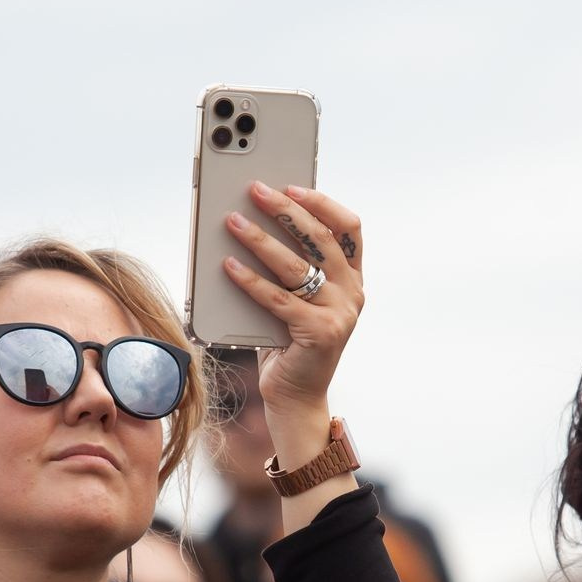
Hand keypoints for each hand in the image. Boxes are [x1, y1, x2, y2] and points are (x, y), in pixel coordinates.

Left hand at [220, 183, 365, 420]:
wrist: (295, 397)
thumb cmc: (288, 342)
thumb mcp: (296, 298)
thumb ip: (291, 267)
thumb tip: (253, 220)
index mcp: (352, 278)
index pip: (349, 227)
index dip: (322, 202)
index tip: (292, 185)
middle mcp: (353, 293)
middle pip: (321, 238)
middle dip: (286, 210)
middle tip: (255, 190)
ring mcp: (340, 314)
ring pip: (297, 266)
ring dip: (261, 239)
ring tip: (234, 221)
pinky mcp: (319, 333)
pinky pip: (278, 299)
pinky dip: (250, 280)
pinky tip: (228, 265)